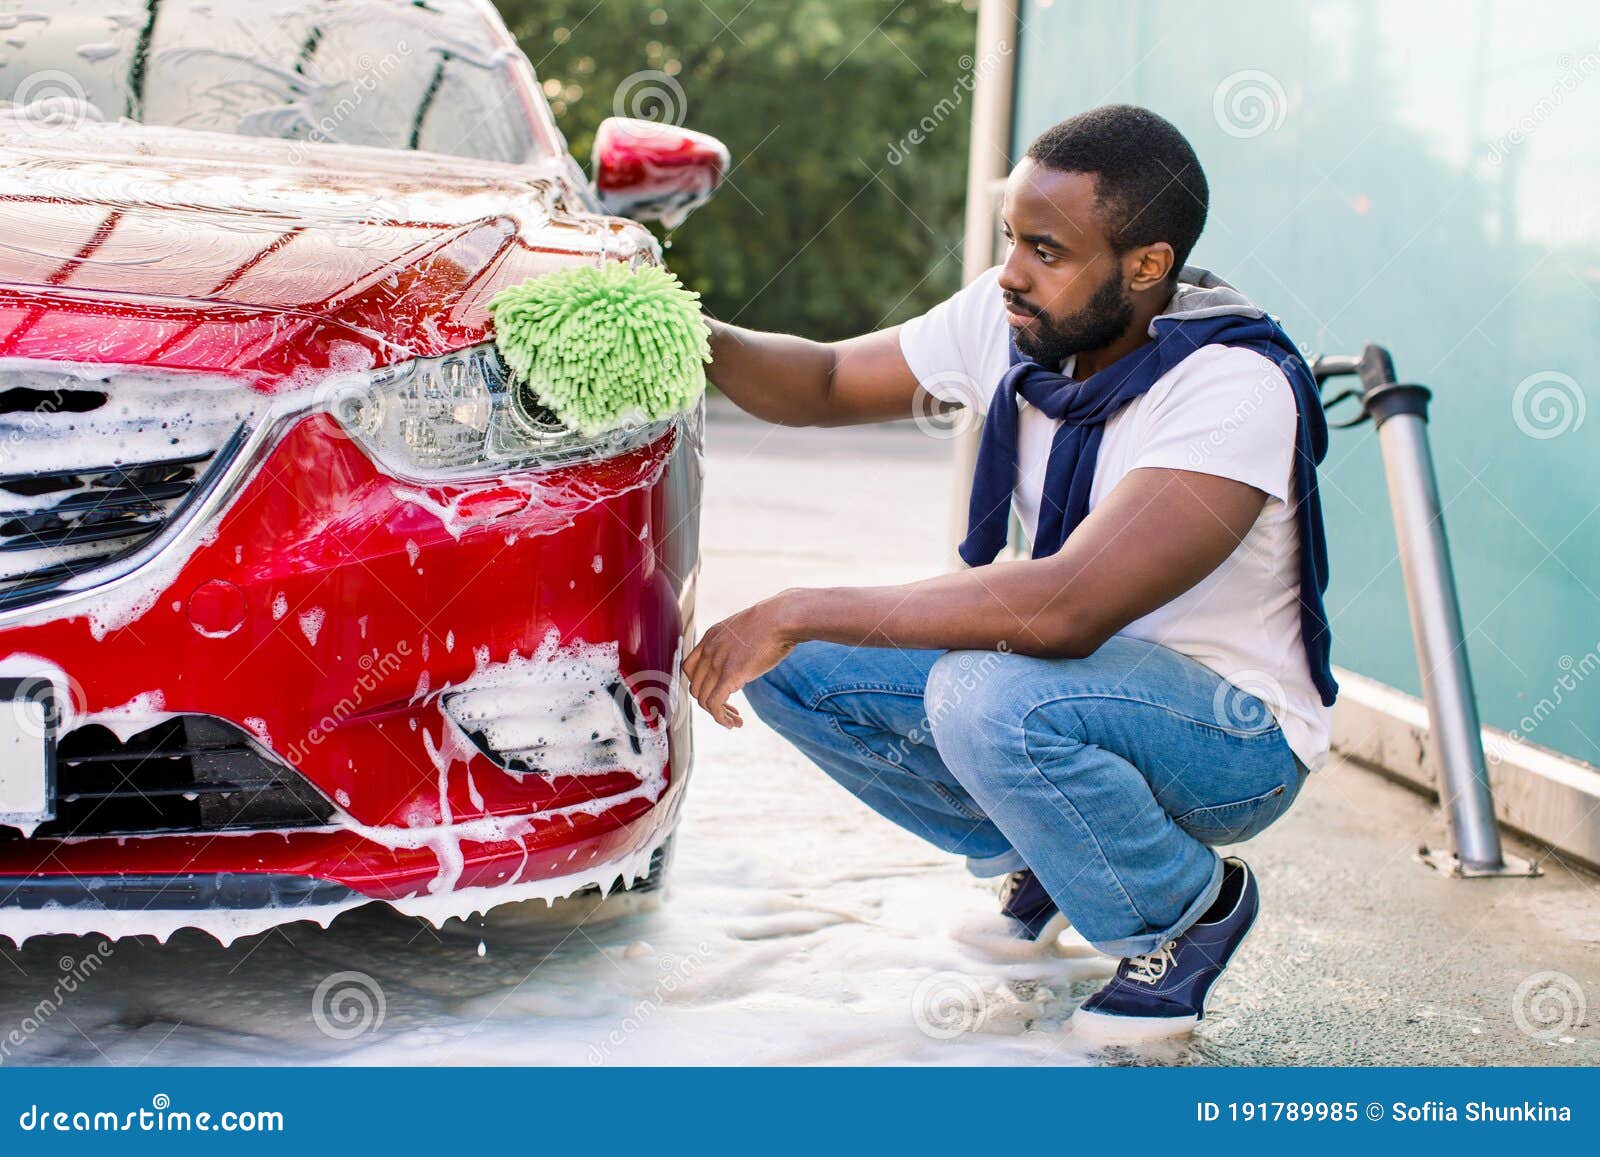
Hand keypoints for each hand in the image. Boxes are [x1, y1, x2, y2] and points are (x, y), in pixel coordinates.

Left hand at [683, 593, 802, 727]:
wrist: (781, 618)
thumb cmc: (773, 622)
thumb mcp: (745, 630)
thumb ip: (737, 645)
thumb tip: (745, 659)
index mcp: (710, 637)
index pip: (689, 668)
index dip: (701, 685)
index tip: (717, 693)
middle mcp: (708, 650)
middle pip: (695, 686)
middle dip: (709, 702)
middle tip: (728, 710)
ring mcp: (716, 662)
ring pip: (703, 698)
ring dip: (717, 714)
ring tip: (733, 721)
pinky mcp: (729, 675)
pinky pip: (714, 704)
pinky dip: (721, 718)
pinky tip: (733, 723)